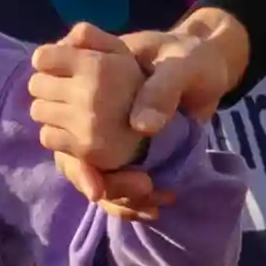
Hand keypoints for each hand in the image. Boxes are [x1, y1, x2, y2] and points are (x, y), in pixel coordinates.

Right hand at [29, 9, 246, 217]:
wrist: (208, 73)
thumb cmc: (191, 57)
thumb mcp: (182, 65)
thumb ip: (161, 88)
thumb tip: (140, 127)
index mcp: (87, 74)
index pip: (56, 113)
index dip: (71, 155)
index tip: (96, 189)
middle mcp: (86, 107)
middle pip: (71, 157)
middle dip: (100, 184)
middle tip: (144, 187)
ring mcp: (102, 132)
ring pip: (91, 174)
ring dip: (118, 196)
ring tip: (155, 198)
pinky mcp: (121, 151)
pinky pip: (112, 182)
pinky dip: (129, 201)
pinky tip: (153, 207)